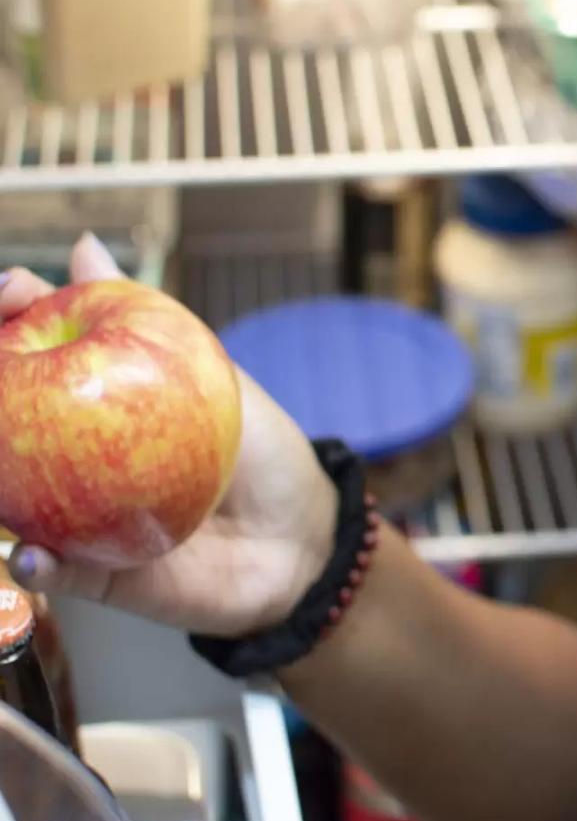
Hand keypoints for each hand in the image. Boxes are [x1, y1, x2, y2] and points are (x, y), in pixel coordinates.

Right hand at [1, 235, 337, 636]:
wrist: (303, 543)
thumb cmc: (265, 456)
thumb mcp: (216, 378)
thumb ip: (150, 320)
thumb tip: (82, 247)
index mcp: (97, 405)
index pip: (35, 353)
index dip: (11, 317)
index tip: (9, 289)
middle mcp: (73, 459)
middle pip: (6, 422)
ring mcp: (78, 518)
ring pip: (9, 501)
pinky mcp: (95, 573)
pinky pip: (50, 571)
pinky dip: (34, 564)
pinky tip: (27, 553)